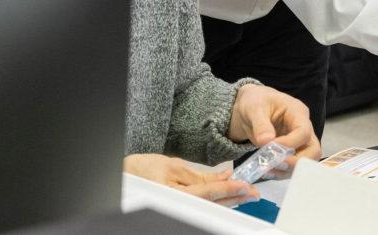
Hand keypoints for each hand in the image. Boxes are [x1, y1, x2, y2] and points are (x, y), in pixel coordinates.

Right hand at [123, 154, 257, 204]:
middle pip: (213, 205)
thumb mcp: (173, 166)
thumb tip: (224, 175)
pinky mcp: (179, 210)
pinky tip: (228, 197)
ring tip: (246, 195)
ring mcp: (178, 211)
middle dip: (235, 199)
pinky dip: (217, 202)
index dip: (230, 190)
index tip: (246, 187)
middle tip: (253, 194)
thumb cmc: (142, 170)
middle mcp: (178, 207)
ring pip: (210, 209)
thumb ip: (201, 175)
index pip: (209, 194)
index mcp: (175, 195)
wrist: (124, 178)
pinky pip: (202, 208)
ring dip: (229, 202)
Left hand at [228, 84, 320, 176]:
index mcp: (298, 113)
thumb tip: (266, 142)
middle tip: (276, 165)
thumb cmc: (255, 101)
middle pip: (313, 150)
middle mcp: (303, 128)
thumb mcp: (254, 108)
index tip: (271, 148)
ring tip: (267, 170)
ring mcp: (298, 142)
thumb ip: (260, 124)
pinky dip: (281, 172)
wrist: (249, 107)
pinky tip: (267, 171)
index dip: (290, 143)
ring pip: (304, 161)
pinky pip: (292, 166)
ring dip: (288, 169)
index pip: (304, 132)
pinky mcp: (290, 152)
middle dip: (297, 161)